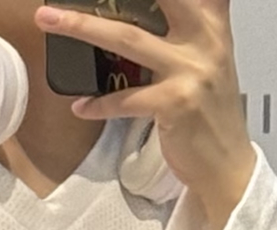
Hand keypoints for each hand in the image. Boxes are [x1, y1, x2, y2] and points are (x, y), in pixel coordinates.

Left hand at [34, 1, 255, 229]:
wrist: (228, 167)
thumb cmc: (212, 115)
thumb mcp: (211, 60)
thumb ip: (190, 28)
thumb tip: (154, 11)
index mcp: (214, 25)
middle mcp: (205, 42)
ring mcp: (190, 73)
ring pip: (127, 38)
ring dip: (81, 27)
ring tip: (48, 19)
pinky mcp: (175, 105)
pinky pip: (125, 99)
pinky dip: (99, 103)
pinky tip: (81, 105)